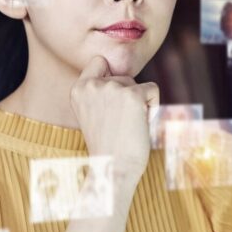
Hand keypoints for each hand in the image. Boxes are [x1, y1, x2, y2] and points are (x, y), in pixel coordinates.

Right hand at [70, 56, 158, 178]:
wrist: (113, 170)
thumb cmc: (108, 145)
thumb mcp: (94, 113)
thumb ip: (101, 93)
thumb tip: (122, 76)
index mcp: (78, 89)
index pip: (99, 61)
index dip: (111, 77)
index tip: (113, 103)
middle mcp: (91, 85)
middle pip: (123, 77)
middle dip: (129, 98)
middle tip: (120, 124)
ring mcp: (111, 88)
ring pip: (138, 85)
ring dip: (140, 104)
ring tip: (128, 126)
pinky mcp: (132, 95)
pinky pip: (152, 90)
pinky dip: (153, 107)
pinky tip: (141, 124)